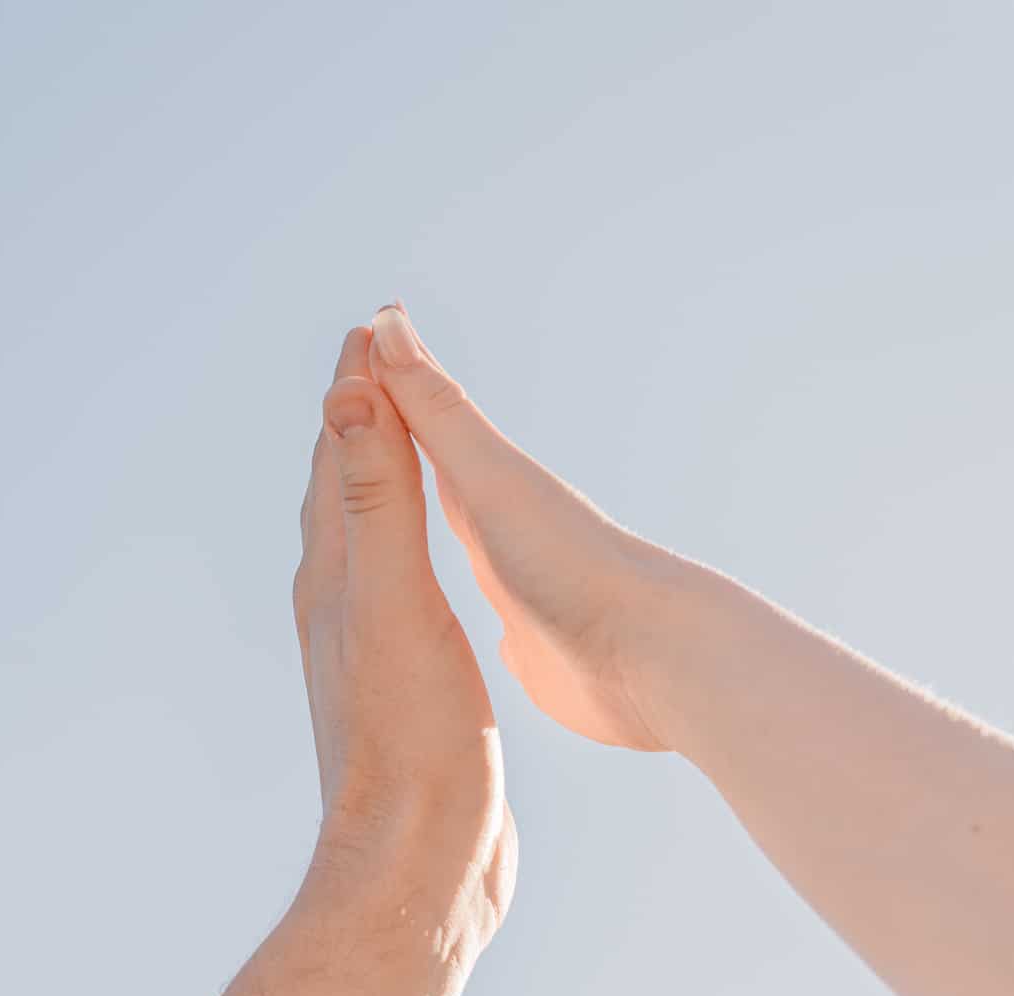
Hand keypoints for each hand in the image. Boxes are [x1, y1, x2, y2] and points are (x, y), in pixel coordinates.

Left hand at [209, 325, 517, 995]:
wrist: (418, 858)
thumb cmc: (411, 736)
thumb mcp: (395, 602)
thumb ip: (375, 500)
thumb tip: (345, 397)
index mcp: (336, 576)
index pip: (338, 455)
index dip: (355, 388)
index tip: (370, 326)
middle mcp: (341, 603)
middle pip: (342, 489)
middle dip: (359, 422)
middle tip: (379, 365)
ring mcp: (370, 645)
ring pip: (367, 539)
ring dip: (379, 482)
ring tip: (396, 449)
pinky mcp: (405, 684)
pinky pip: (399, 587)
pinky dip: (409, 546)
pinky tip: (421, 566)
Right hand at [367, 305, 693, 750]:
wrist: (647, 657)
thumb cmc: (569, 564)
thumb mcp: (489, 477)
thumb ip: (436, 410)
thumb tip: (387, 319)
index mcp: (489, 481)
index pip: (425, 413)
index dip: (390, 375)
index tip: (366, 328)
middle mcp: (502, 521)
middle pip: (440, 461)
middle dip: (400, 429)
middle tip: (366, 394)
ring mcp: (516, 577)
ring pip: (459, 525)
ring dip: (426, 500)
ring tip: (400, 485)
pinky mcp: (526, 636)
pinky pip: (483, 600)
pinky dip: (460, 584)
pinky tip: (457, 597)